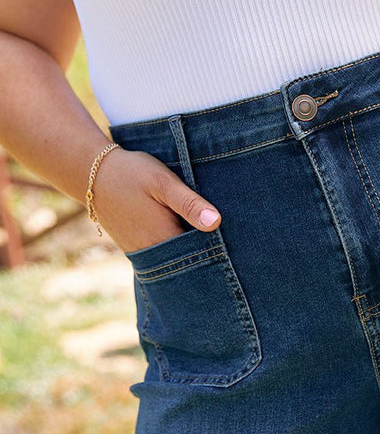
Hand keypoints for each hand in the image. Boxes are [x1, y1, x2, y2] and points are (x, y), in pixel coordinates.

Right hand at [90, 146, 222, 254]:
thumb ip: (189, 203)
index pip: (202, 254)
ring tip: (209, 236)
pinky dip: (174, 247)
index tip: (234, 238)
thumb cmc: (132, 173)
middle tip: (227, 240)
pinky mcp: (134, 245)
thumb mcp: (163, 182)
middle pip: (188, 260)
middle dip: (207, 252)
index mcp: (164, 238)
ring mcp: (141, 250)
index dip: (219, 248)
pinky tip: (185, 233)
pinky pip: (161, 253)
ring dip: (190, 250)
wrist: (91, 173)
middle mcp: (152, 251)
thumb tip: (216, 222)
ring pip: (174, 258)